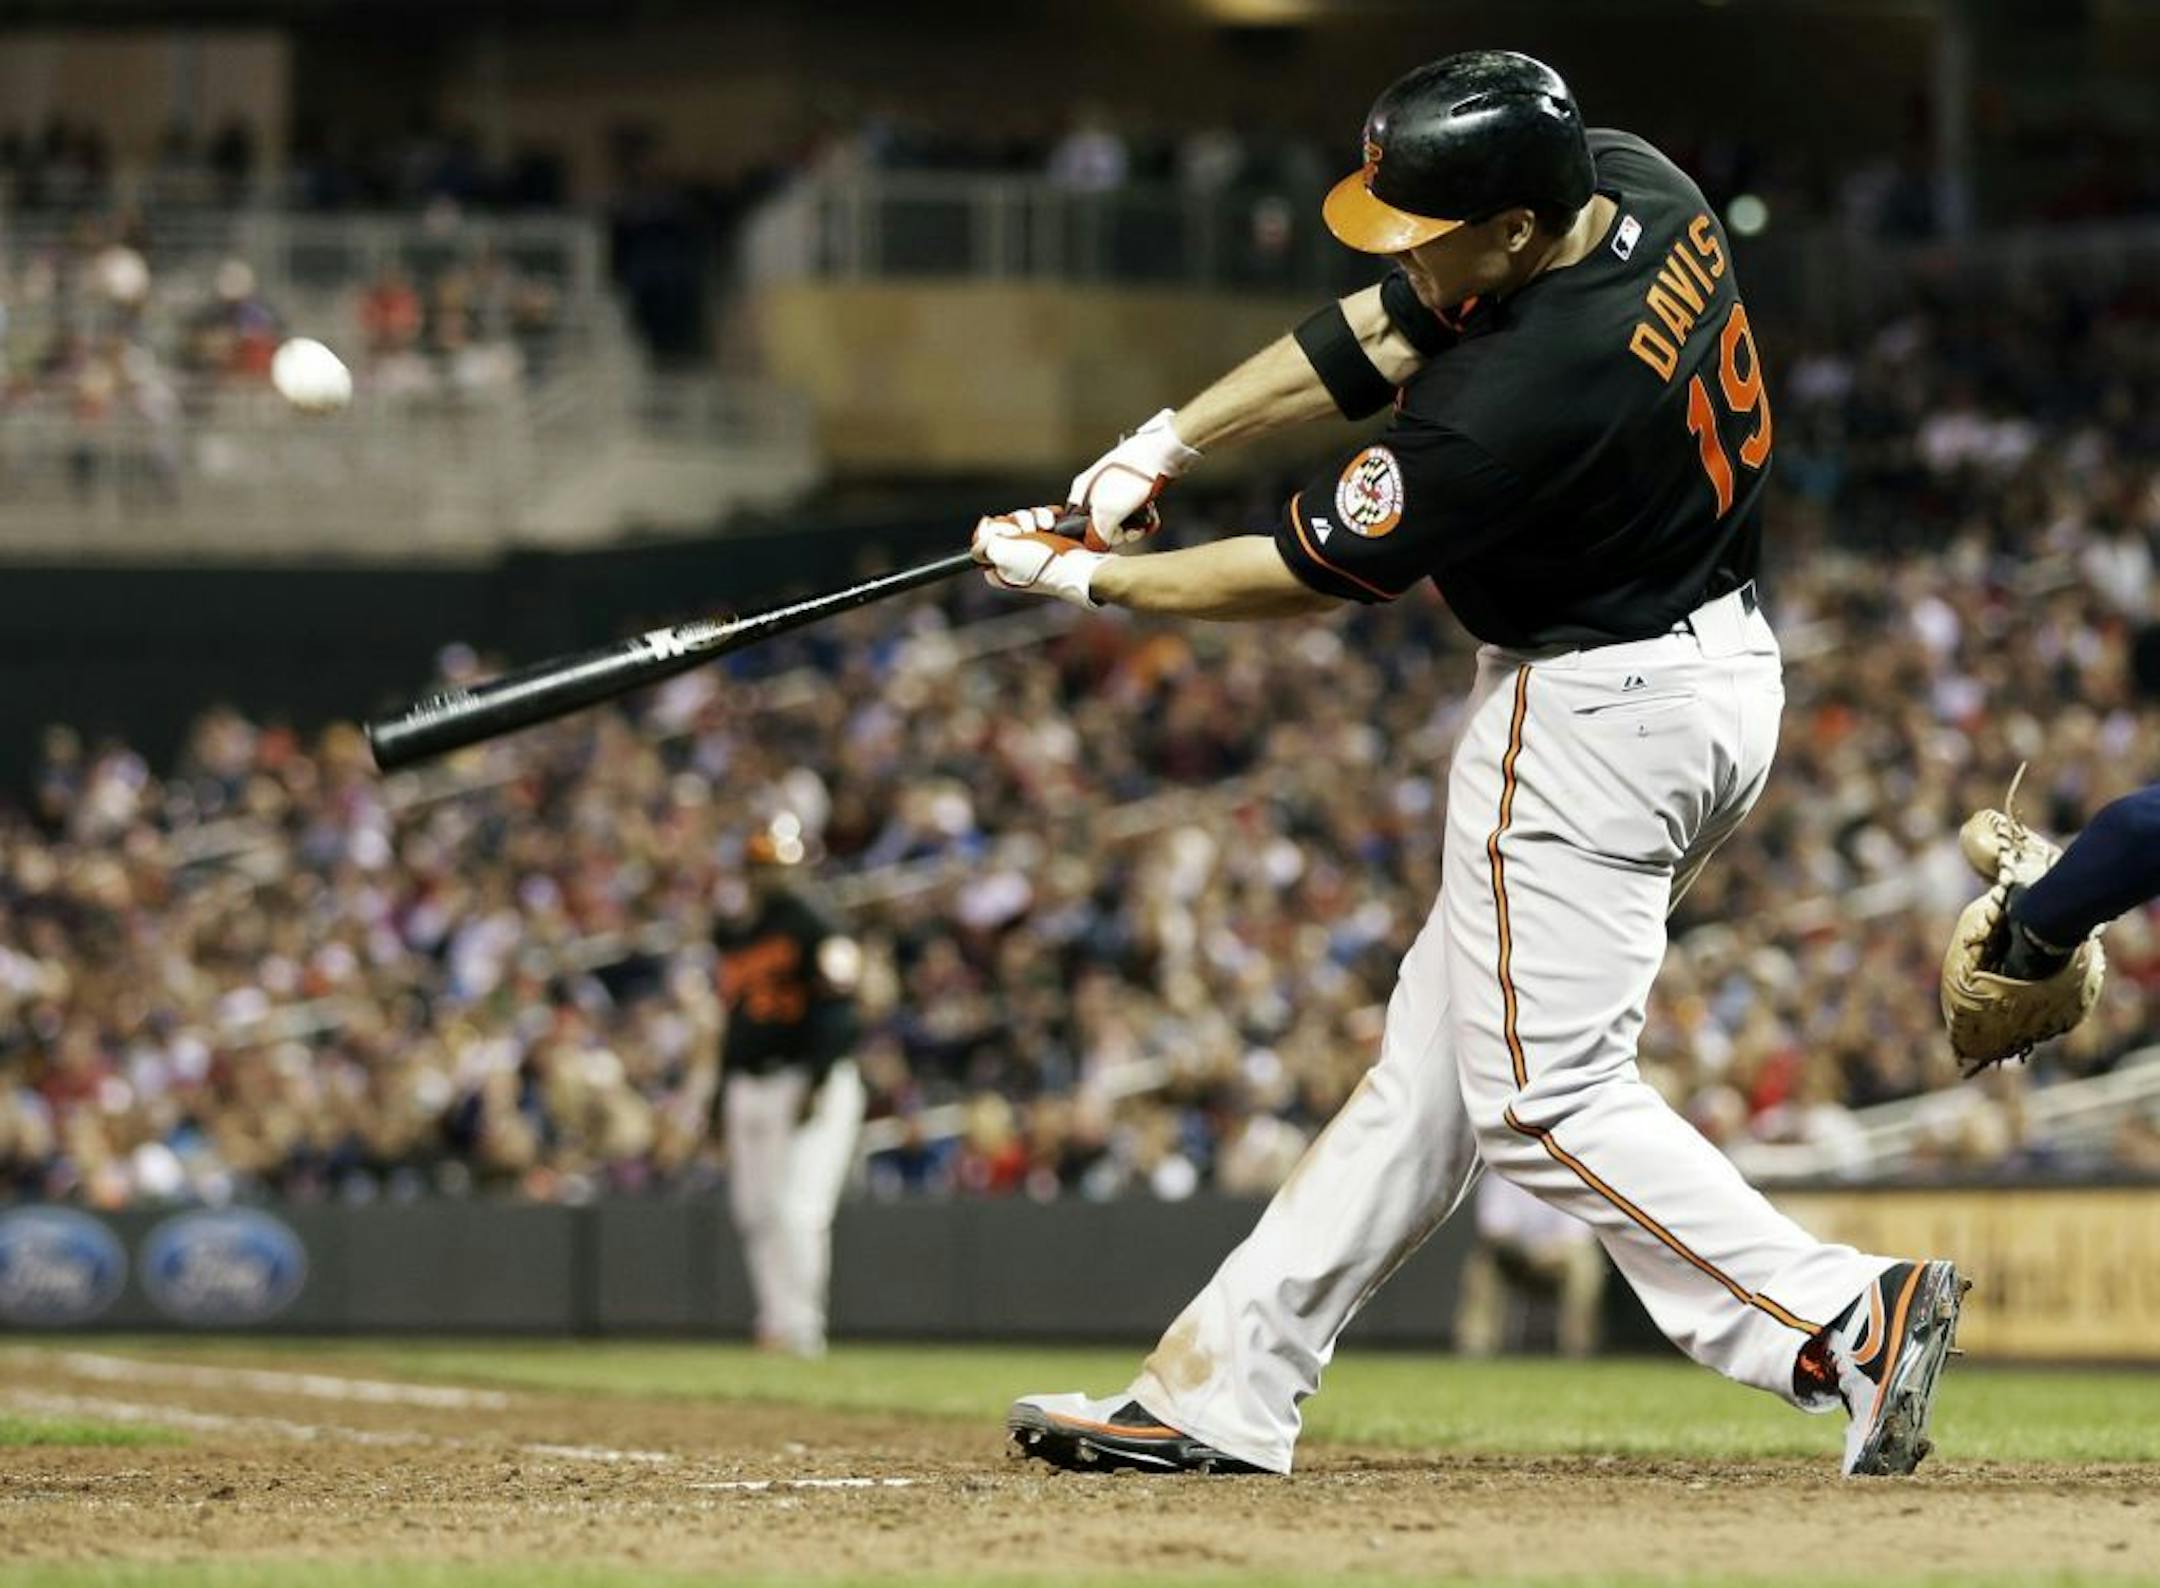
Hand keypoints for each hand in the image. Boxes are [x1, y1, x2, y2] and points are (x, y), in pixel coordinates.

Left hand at [971, 507, 1107, 608]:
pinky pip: (1041, 516)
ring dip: (1035, 517)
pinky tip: (1054, 524)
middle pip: (1003, 524)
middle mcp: (1013, 558)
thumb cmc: (1045, 564)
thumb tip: (983, 533)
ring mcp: (1032, 547)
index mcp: (997, 568)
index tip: (1008, 533)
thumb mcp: (1003, 554)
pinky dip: (1048, 516)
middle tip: (1029, 532)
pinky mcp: (1049, 537)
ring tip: (1047, 529)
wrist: (1081, 565)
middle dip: (1017, 521)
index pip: (983, 538)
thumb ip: (983, 544)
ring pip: (1023, 517)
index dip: (995, 529)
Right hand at [1067, 408, 1200, 550]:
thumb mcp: (1108, 512)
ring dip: (1133, 528)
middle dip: (1117, 533)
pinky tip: (1150, 518)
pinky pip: (1134, 511)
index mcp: (1082, 490)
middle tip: (1130, 532)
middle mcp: (1096, 489)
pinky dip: (1143, 518)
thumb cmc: (1131, 479)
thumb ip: (1098, 533)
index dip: (1092, 536)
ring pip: (1120, 519)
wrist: (1162, 453)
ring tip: (1143, 526)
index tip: (1107, 539)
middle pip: (1101, 523)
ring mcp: (1116, 487)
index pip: (1077, 522)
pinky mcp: (1134, 488)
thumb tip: (1097, 544)